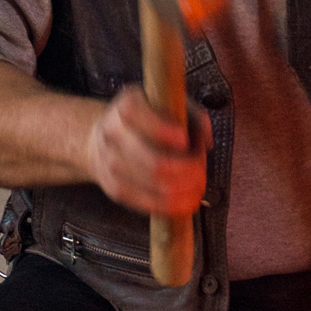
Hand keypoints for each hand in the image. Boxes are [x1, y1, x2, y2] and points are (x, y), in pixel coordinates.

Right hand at [84, 86, 211, 215]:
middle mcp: (112, 133)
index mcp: (125, 105)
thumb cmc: (150, 120)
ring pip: (152, 185)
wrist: (106, 139)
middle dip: (186, 170)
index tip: (183, 139)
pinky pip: (146, 203)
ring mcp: (110, 163)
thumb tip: (205, 141)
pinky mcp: (114, 188)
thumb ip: (193, 116)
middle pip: (151, 160)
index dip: (161, 129)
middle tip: (201, 171)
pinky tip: (186, 201)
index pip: (134, 114)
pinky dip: (171, 205)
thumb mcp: (170, 105)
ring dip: (183, 189)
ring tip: (198, 185)